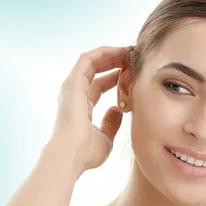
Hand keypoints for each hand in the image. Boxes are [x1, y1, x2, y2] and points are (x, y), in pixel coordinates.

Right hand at [51, 46, 128, 174]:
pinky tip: (121, 51)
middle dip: (115, 63)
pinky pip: (89, 59)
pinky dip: (105, 53)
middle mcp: (75, 94)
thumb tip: (117, 109)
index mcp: (81, 108)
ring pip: (93, 62)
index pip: (99, 86)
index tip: (133, 73)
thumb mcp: (105, 138)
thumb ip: (111, 123)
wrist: (72, 154)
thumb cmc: (87, 152)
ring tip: (130, 51)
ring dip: (112, 54)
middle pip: (96, 71)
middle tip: (134, 58)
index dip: (116, 78)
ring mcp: (72, 87)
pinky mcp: (73, 81)